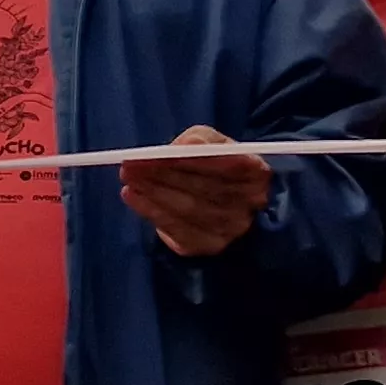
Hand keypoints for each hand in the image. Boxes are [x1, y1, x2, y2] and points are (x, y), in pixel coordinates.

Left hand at [118, 127, 271, 258]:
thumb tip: (189, 143)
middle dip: (162, 174)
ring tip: (128, 177)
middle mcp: (250, 204)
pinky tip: (132, 196)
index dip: (186, 159)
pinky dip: (151, 211)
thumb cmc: (217, 164)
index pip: (223, 164)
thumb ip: (202, 139)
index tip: (154, 153)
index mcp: (257, 173)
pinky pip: (177, 229)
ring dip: (152, 192)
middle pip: (202, 188)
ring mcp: (232, 228)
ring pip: (188, 208)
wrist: (227, 200)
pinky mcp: (209, 245)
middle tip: (131, 164)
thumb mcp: (214, 143)